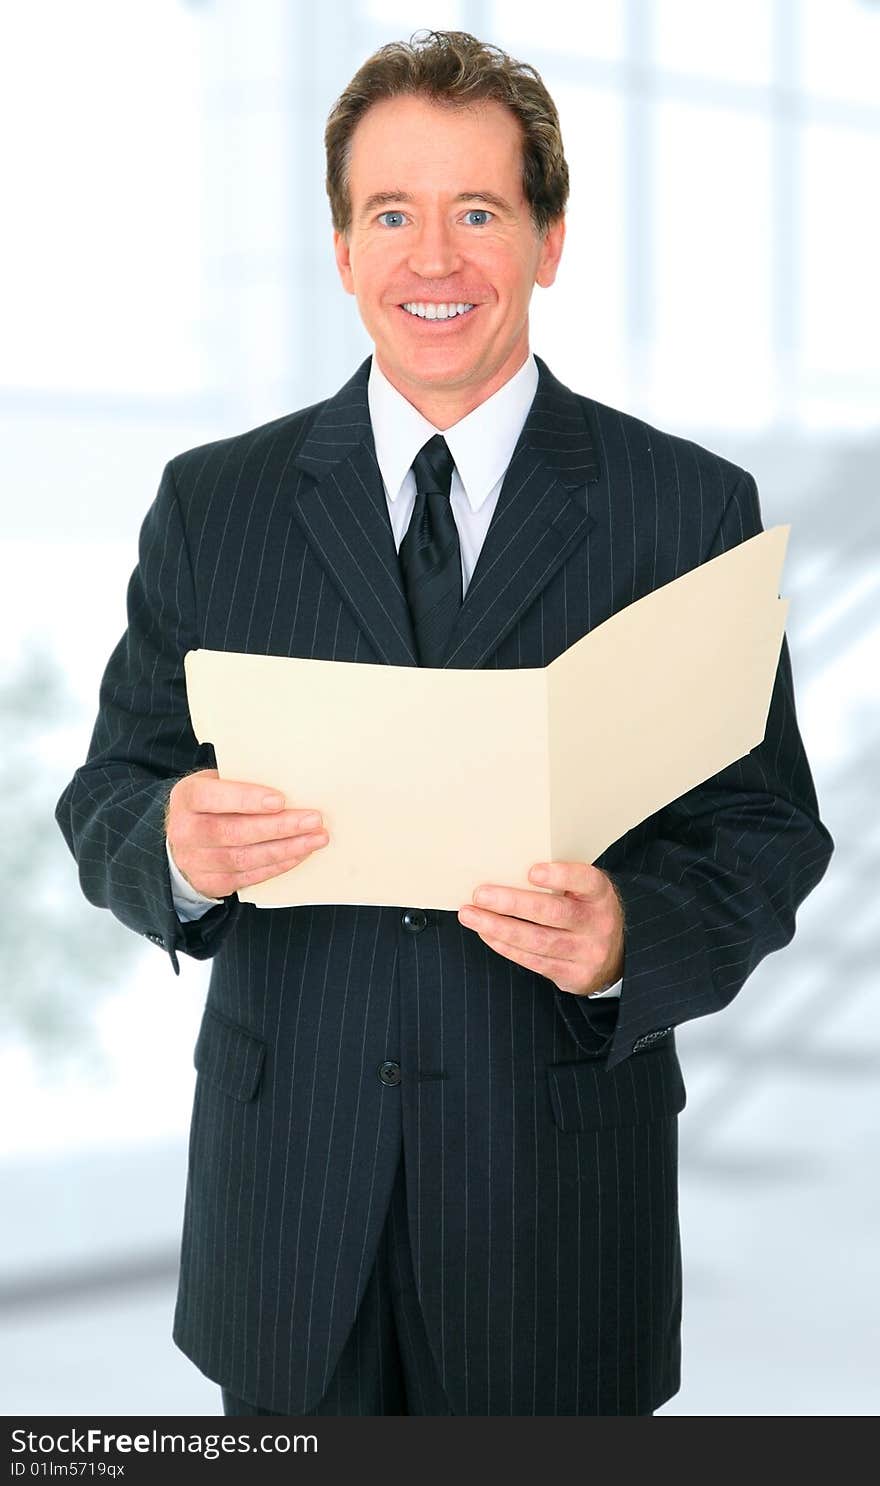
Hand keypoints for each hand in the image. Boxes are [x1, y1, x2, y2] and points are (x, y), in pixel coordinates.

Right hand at [165, 768, 328, 897]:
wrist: (184, 841)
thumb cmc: (211, 804)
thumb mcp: (215, 784)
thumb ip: (241, 782)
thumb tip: (290, 784)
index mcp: (187, 798)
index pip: (213, 797)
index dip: (246, 799)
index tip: (280, 800)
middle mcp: (186, 831)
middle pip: (235, 832)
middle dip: (279, 827)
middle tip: (313, 820)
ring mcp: (196, 861)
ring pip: (245, 858)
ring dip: (286, 849)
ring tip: (316, 838)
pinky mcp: (212, 883)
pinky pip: (249, 876)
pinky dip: (278, 865)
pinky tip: (300, 853)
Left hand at [457, 861, 624, 996]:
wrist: (615, 956)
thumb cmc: (586, 911)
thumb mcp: (584, 892)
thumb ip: (560, 882)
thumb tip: (506, 868)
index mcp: (601, 895)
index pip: (586, 881)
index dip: (560, 876)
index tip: (531, 871)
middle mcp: (598, 923)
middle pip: (554, 913)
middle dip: (512, 903)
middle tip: (480, 894)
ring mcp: (587, 953)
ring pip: (538, 941)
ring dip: (499, 927)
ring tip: (470, 915)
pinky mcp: (573, 975)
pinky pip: (533, 961)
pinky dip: (505, 946)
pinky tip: (486, 932)